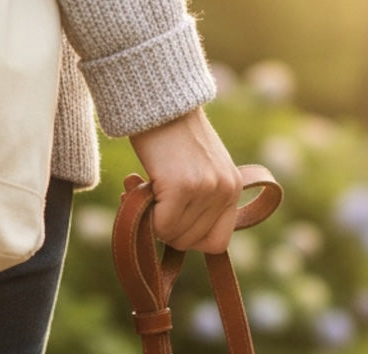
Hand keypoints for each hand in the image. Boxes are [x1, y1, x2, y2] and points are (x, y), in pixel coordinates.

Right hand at [129, 107, 242, 252]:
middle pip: (191, 242)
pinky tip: (134, 185)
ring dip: (151, 218)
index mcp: (232, 190)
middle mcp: (225, 191)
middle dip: (166, 228)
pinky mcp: (182, 186)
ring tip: (142, 186)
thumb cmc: (172, 133)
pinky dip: (142, 213)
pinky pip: (160, 225)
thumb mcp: (201, 168)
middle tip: (149, 200)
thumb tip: (175, 235)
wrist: (158, 96)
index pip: (216, 243)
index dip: (189, 238)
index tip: (171, 220)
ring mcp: (206, 190)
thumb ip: (200, 201)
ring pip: (174, 235)